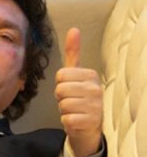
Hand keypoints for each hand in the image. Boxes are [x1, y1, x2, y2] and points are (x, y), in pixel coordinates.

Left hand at [55, 28, 102, 156]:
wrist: (89, 127)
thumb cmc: (80, 99)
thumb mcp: (76, 75)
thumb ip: (73, 54)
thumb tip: (73, 29)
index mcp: (91, 75)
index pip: (60, 76)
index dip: (60, 85)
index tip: (70, 90)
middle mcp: (96, 89)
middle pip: (60, 89)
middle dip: (61, 98)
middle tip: (71, 102)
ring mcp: (95, 105)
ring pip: (63, 104)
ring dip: (64, 110)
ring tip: (75, 111)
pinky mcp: (91, 121)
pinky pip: (66, 119)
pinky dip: (66, 122)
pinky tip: (76, 121)